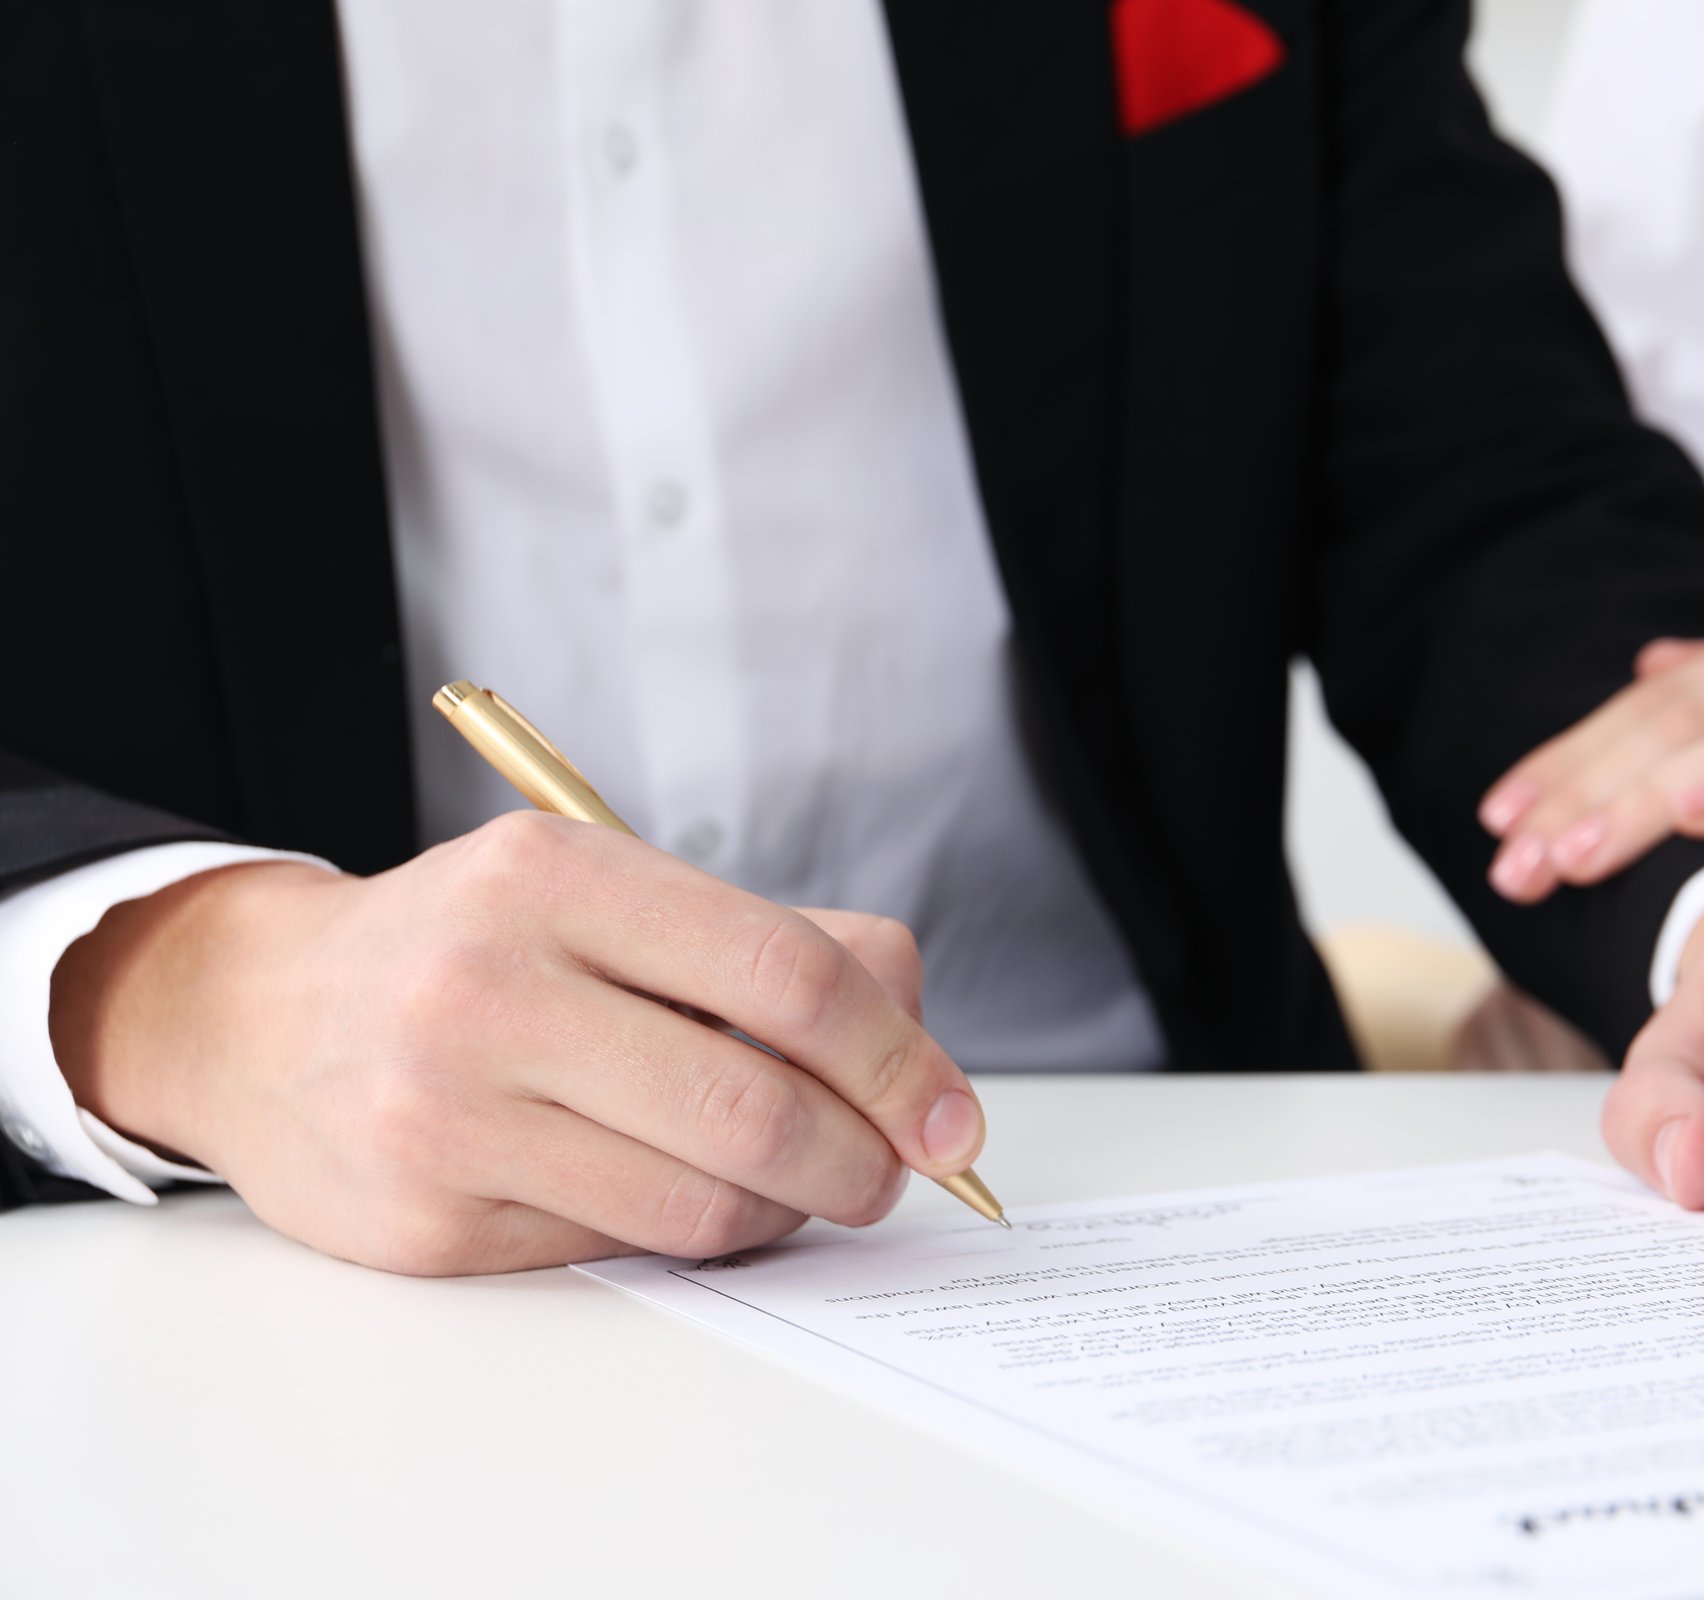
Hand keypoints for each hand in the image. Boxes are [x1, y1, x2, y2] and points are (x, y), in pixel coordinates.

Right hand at [49, 812, 983, 1274]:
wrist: (261, 1017)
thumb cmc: (479, 950)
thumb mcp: (608, 892)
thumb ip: (776, 948)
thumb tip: (921, 1062)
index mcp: (558, 875)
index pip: (788, 972)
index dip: (895, 1057)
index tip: (951, 1116)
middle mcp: (491, 987)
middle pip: (755, 1107)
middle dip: (861, 1160)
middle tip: (889, 1174)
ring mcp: (447, 1112)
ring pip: (701, 1204)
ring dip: (784, 1210)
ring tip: (789, 1183)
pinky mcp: (427, 1224)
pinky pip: (620, 1251)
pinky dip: (685, 1235)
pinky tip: (673, 1192)